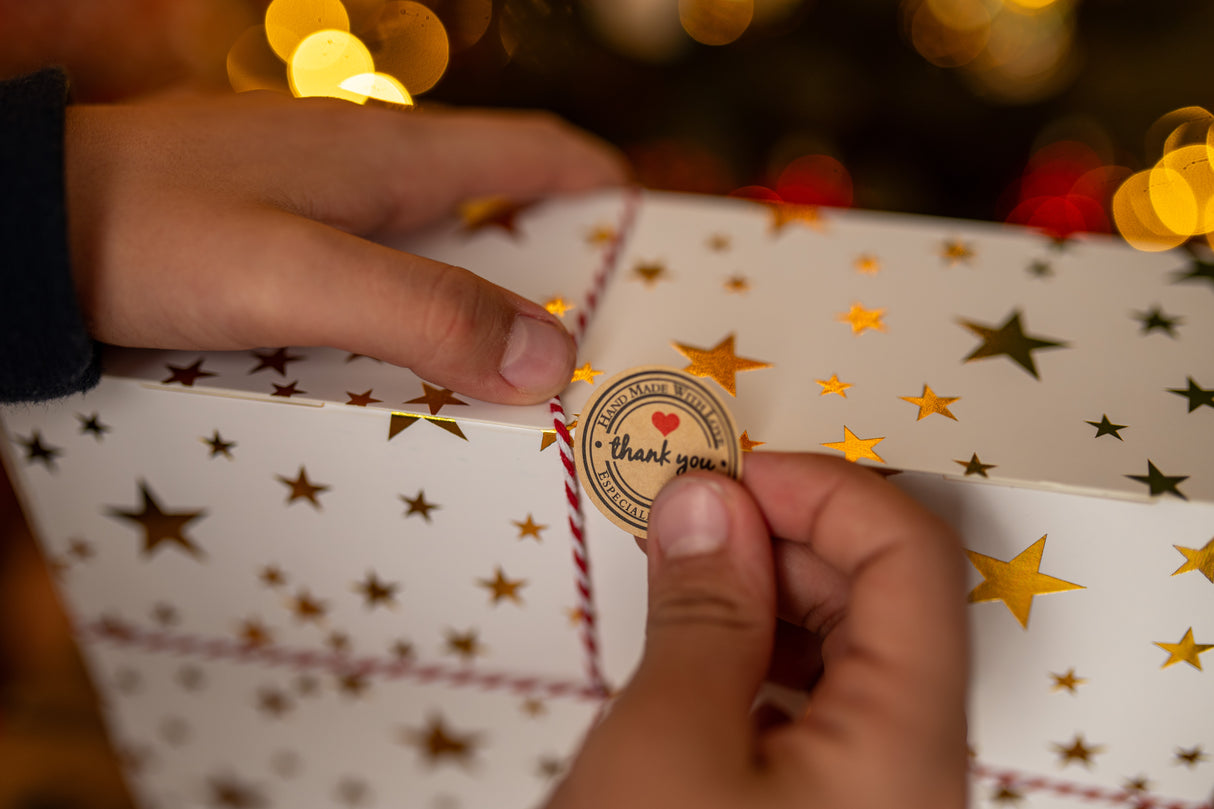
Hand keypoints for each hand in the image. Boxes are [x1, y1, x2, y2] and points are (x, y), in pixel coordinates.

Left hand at [63, 91, 626, 403]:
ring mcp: (318, 202)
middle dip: (557, 266)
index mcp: (391, 154)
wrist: (24, 227)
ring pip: (436, 249)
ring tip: (518, 381)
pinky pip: (379, 277)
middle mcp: (365, 169)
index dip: (606, 189)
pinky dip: (418, 318)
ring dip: (483, 301)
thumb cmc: (154, 233)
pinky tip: (412, 375)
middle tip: (598, 346)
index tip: (656, 245)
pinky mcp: (276, 241)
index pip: (535, 152)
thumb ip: (423, 312)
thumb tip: (549, 360)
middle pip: (496, 208)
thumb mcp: (300, 279)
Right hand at [549, 453, 968, 808]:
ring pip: (846, 653)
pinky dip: (755, 657)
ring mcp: (873, 797)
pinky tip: (693, 654)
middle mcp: (914, 767)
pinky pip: (813, 707)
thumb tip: (708, 500)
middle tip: (686, 518)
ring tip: (678, 579)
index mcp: (907, 739)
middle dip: (783, 537)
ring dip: (763, 595)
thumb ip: (702, 609)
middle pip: (884, 600)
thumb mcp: (668, 740)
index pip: (912, 557)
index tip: (733, 474)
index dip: (827, 490)